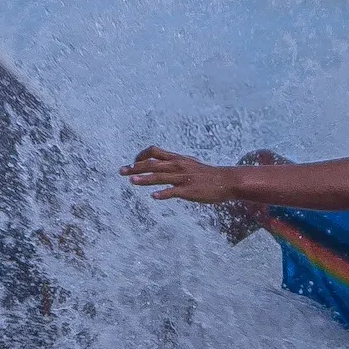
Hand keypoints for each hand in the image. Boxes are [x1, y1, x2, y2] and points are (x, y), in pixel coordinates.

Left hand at [123, 146, 239, 203]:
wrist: (225, 181)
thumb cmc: (206, 174)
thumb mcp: (189, 164)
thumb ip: (174, 163)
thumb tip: (160, 165)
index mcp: (177, 159)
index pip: (154, 152)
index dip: (140, 156)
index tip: (132, 163)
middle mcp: (178, 166)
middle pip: (153, 164)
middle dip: (135, 167)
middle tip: (122, 171)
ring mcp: (183, 178)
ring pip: (160, 177)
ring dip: (145, 179)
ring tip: (132, 181)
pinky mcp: (189, 190)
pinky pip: (174, 192)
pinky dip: (164, 193)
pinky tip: (154, 196)